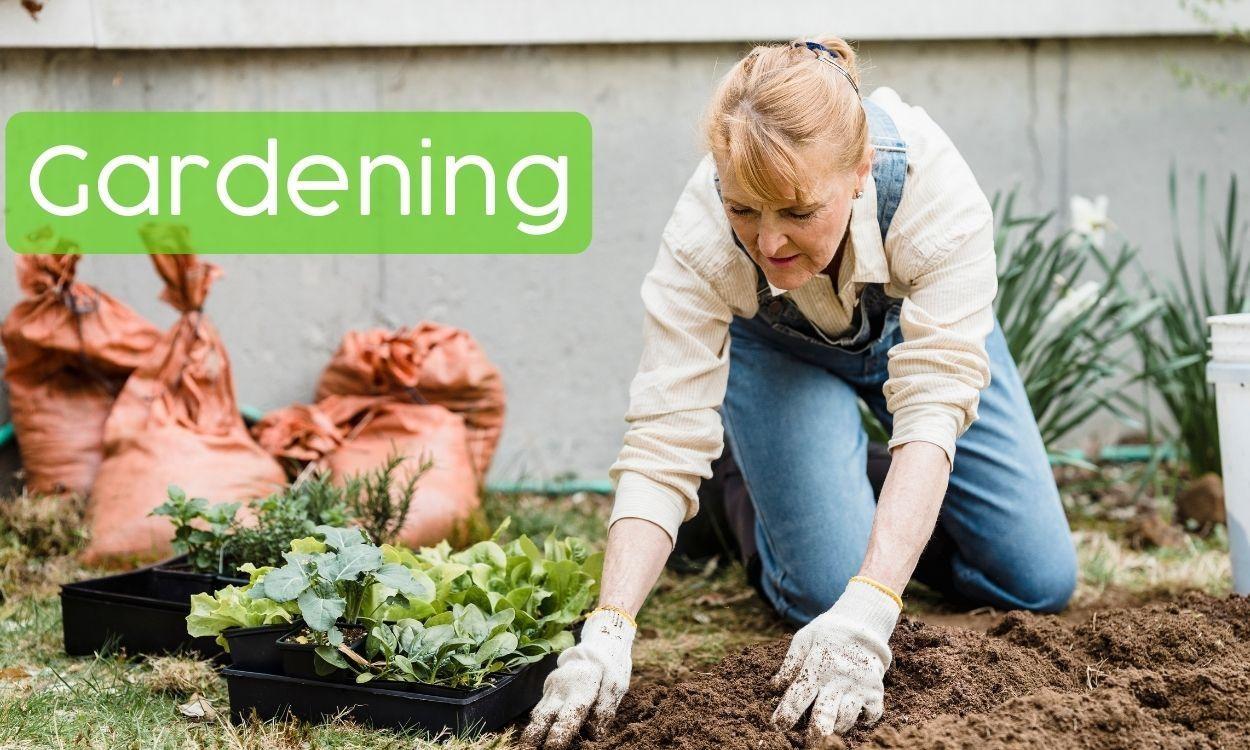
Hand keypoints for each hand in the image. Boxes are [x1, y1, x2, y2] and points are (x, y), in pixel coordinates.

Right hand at [522, 608, 635, 749]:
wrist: (597, 643)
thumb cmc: (610, 666)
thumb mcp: (617, 684)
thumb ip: (605, 709)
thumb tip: (595, 735)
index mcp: (580, 689)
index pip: (568, 718)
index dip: (559, 736)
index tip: (553, 748)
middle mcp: (561, 689)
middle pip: (544, 717)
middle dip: (534, 736)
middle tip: (526, 749)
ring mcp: (552, 687)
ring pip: (538, 713)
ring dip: (532, 731)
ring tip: (526, 746)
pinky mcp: (548, 687)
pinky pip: (540, 707)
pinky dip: (537, 722)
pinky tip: (535, 735)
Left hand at [770, 578, 900, 746]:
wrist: (863, 623)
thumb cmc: (827, 633)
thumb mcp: (804, 640)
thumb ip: (789, 664)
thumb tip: (773, 687)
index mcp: (816, 668)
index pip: (797, 697)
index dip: (786, 714)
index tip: (777, 727)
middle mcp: (837, 680)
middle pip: (824, 714)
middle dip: (815, 734)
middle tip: (809, 745)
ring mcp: (858, 687)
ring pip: (847, 719)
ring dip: (836, 728)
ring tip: (830, 730)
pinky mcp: (875, 690)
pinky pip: (871, 715)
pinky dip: (864, 721)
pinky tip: (855, 718)